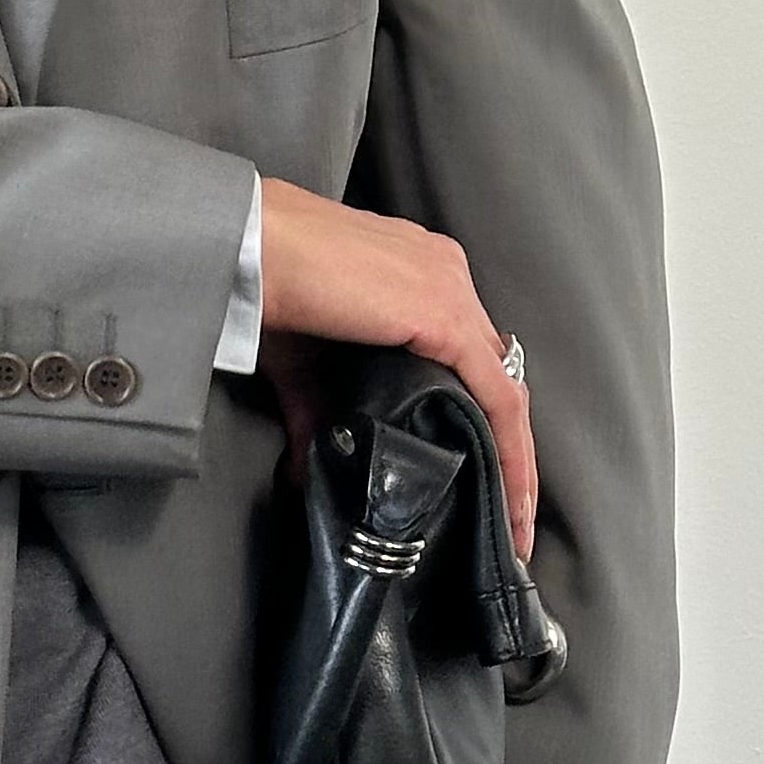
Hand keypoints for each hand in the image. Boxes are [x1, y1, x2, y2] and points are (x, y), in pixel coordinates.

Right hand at [254, 179, 536, 559]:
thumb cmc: (264, 282)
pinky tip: (509, 493)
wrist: (249, 247)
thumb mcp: (302, 364)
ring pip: (504, 388)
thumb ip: (320, 412)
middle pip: (494, 373)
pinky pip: (498, 397)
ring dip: (514, 456)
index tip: (482, 469)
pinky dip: (510, 450)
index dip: (478, 416)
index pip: (466, 354)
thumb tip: (310, 468)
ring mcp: (451, 292)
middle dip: (505, 444)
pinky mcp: (445, 318)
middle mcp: (445, 274)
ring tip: (513, 516)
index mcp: (417, 272)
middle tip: (507, 507)